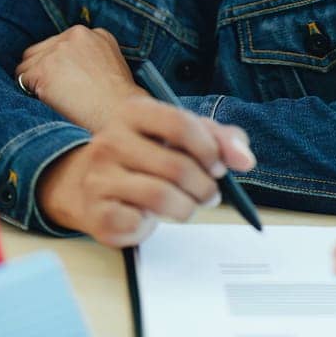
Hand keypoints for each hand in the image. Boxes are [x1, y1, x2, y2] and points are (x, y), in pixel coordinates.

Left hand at [16, 26, 145, 132]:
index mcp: (95, 34)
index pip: (60, 43)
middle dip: (43, 70)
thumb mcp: (113, 68)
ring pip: (27, 63)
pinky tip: (48, 103)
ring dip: (34, 81)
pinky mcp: (44, 68)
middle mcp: (76, 35)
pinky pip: (22, 79)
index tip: (65, 81)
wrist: (119, 117)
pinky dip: (29, 93)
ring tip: (54, 99)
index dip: (59, 65)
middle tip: (56, 93)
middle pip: (41, 50)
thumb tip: (64, 69)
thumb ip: (90, 59)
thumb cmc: (119, 104)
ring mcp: (58, 51)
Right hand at [36, 94, 255, 247]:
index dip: (209, 149)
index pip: (180, 124)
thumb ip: (220, 140)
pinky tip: (149, 217)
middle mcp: (110, 139)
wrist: (90, 185)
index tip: (219, 167)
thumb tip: (245, 160)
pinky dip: (153, 224)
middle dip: (205, 187)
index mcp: (133, 112)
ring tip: (188, 207)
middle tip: (210, 195)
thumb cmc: (147, 158)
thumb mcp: (183, 138)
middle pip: (176, 166)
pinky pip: (137, 221)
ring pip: (160, 196)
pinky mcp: (96, 211)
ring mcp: (99, 176)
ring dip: (187, 208)